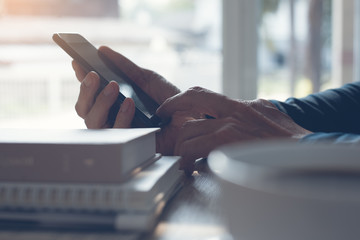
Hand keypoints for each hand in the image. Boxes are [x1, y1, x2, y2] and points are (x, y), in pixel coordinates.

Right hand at [73, 46, 183, 152]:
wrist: (190, 116)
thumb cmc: (169, 99)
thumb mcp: (147, 78)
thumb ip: (125, 66)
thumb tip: (103, 50)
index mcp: (113, 102)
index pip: (90, 93)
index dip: (81, 79)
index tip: (78, 62)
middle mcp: (111, 118)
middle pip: (84, 109)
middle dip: (85, 91)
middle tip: (94, 74)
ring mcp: (119, 132)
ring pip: (92, 123)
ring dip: (100, 102)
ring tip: (113, 86)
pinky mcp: (130, 143)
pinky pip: (116, 133)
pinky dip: (121, 116)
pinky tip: (129, 102)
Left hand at [157, 87, 311, 171]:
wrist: (307, 151)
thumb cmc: (290, 136)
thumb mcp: (268, 112)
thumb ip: (250, 108)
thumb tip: (244, 106)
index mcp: (238, 104)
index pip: (198, 94)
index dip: (176, 101)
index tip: (165, 109)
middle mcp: (232, 111)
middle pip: (189, 118)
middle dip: (179, 135)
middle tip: (175, 145)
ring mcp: (230, 127)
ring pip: (188, 134)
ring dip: (183, 150)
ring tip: (186, 162)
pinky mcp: (229, 145)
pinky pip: (195, 151)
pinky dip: (189, 161)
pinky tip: (192, 169)